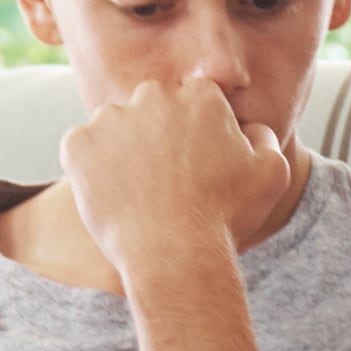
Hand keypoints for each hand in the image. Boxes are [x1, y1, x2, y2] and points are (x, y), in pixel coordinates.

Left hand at [63, 77, 302, 288]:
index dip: (197, 135)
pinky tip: (115, 196)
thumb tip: (249, 128)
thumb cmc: (226, 218)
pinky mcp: (78, 143)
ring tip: (140, 192)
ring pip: (116, 126)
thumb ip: (263, 138)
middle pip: (153, 107)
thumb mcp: (271, 174)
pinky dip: (92, 168)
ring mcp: (110, 117)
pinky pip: (82, 148)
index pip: (194, 102)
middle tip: (166, 180)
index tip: (196, 165)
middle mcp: (153, 95)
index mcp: (200, 95)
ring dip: (124, 150)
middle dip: (158, 135)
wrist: (174, 255)